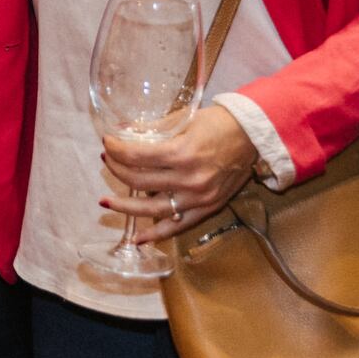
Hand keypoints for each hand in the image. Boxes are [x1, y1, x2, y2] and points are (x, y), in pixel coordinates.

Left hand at [101, 105, 257, 243]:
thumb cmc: (218, 123)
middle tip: (106, 161)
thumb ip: (152, 128)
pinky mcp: (208, 209)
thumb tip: (121, 129)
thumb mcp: (183, 119)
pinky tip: (137, 238)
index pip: (136, 156)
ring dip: (125, 206)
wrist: (252, 136)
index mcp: (182, 153)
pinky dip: (157, 234)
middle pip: (139, 181)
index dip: (116, 150)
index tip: (107, 143)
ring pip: (152, 208)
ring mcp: (198, 198)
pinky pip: (178, 226)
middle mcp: (189, 179)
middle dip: (117, 170)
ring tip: (106, 201)